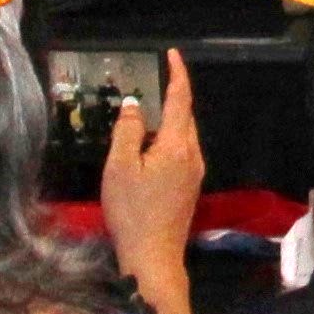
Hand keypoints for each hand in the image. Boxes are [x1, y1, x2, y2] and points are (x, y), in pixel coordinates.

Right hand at [99, 56, 205, 313]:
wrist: (153, 259)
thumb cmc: (132, 212)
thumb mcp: (119, 168)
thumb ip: (126, 132)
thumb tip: (133, 104)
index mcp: (176, 145)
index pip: (180, 99)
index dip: (177, 74)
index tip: (172, 54)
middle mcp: (192, 155)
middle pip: (184, 117)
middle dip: (172, 96)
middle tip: (152, 81)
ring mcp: (194, 173)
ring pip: (183, 135)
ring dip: (168, 120)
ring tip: (145, 114)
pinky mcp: (190, 188)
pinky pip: (181, 152)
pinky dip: (167, 140)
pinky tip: (149, 148)